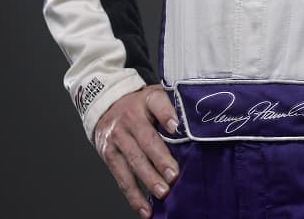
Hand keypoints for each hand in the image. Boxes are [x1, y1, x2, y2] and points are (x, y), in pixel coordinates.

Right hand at [92, 84, 181, 217]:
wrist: (106, 105)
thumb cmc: (141, 105)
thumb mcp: (156, 96)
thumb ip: (174, 107)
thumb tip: (197, 126)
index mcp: (147, 100)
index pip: (157, 102)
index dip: (166, 114)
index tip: (176, 128)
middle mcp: (130, 118)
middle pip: (146, 139)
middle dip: (160, 159)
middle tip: (173, 176)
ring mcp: (118, 138)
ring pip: (133, 160)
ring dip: (148, 179)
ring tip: (163, 193)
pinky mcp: (109, 155)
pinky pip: (121, 177)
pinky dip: (133, 195)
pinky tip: (145, 208)